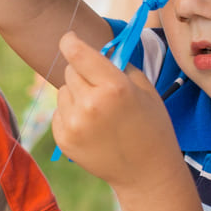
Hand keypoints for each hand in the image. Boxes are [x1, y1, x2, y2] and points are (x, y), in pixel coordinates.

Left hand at [50, 30, 178, 188]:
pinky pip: (59, 112)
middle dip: (82, 72)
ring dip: (76, 94)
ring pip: (63, 91)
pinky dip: (71, 113)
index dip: (70, 41)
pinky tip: (91, 126)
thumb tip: (96, 48)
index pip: (78, 53)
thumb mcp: (144, 88)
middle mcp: (90, 105)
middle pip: (70, 71)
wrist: (146, 172)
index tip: (69, 38)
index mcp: (114, 88)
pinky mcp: (64, 140)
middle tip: (100, 86)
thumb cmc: (151, 126)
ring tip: (98, 111)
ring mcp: (74, 124)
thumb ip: (119, 64)